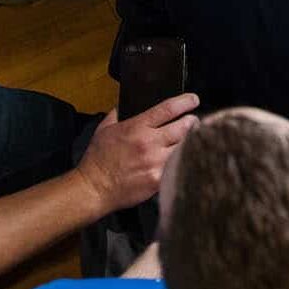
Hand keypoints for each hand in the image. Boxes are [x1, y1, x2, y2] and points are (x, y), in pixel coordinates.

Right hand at [74, 94, 199, 214]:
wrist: (94, 189)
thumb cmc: (98, 159)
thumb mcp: (104, 129)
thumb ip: (117, 114)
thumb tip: (124, 105)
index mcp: (138, 127)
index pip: (168, 109)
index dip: (185, 102)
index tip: (194, 99)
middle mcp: (150, 143)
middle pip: (183, 127)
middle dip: (192, 122)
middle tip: (194, 121)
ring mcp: (155, 162)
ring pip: (184, 147)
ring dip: (190, 142)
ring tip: (193, 140)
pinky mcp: (158, 180)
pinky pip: (176, 167)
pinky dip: (181, 162)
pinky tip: (183, 160)